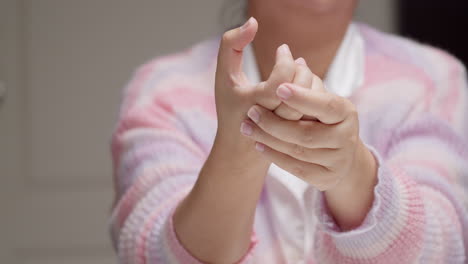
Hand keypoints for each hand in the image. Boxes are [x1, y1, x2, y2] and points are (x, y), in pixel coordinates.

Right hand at [214, 17, 313, 148]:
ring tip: (302, 69)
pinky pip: (313, 114)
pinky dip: (312, 95)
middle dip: (301, 71)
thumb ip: (231, 45)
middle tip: (296, 60)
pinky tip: (306, 86)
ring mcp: (287, 132)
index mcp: (251, 104)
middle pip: (298, 92)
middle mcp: (271, 121)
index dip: (285, 62)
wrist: (241, 151)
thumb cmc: (231, 109)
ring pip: (310, 104)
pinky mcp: (299, 137)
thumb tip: (253, 22)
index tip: (283, 50)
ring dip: (309, 82)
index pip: (281, 82)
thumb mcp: (224, 77)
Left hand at [241, 82, 376, 191]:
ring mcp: (338, 161)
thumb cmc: (323, 119)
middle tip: (251, 111)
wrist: (340, 157)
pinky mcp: (326, 179)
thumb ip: (305, 81)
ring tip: (247, 127)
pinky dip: (274, 156)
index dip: (303, 98)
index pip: (325, 105)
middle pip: (306, 133)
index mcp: (346, 112)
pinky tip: (258, 144)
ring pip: (297, 152)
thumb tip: (290, 57)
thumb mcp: (319, 98)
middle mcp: (347, 137)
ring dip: (268, 138)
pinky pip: (295, 169)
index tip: (278, 88)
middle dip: (274, 122)